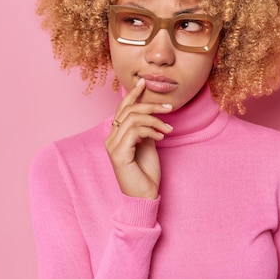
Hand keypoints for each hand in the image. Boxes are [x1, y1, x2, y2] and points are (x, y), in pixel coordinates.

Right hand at [104, 78, 172, 198]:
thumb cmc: (146, 173)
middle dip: (149, 104)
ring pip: (132, 118)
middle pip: (127, 110)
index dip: (132, 94)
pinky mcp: (119, 154)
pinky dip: (151, 130)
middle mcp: (110, 139)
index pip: (122, 109)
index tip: (144, 82)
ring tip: (168, 127)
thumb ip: (145, 130)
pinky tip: (161, 136)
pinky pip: (135, 131)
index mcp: (116, 136)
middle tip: (169, 107)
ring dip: (154, 119)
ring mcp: (113, 146)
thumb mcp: (148, 145)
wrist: (144, 196)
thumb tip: (150, 115)